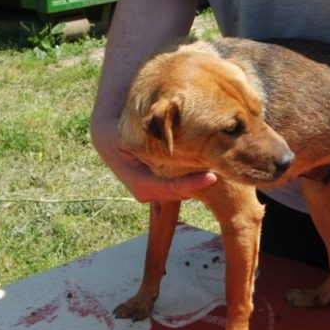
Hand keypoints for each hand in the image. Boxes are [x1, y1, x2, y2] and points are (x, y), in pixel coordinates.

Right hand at [91, 118, 216, 202]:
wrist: (108, 139)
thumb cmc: (118, 134)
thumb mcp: (127, 136)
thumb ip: (148, 141)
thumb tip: (168, 137)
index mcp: (141, 185)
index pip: (172, 188)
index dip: (193, 184)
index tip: (213, 176)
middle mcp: (146, 194)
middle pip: (181, 192)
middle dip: (199, 182)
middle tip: (221, 168)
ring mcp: (152, 195)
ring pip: (182, 191)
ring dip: (197, 180)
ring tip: (216, 166)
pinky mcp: (158, 191)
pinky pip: (180, 187)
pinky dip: (191, 178)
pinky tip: (205, 166)